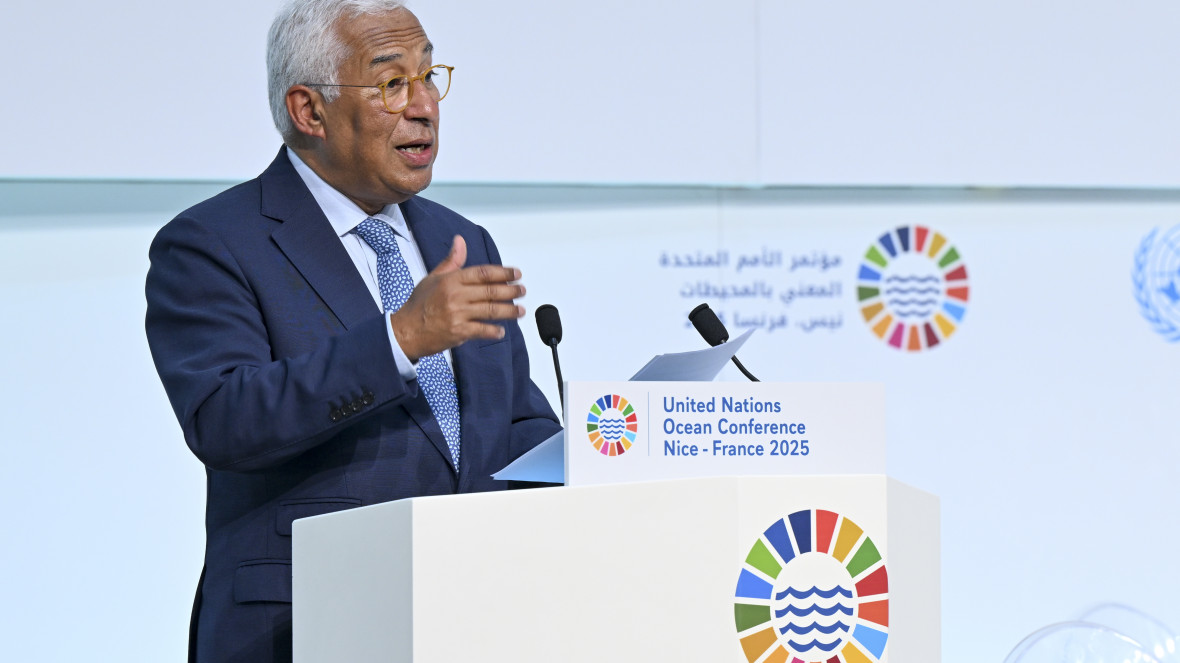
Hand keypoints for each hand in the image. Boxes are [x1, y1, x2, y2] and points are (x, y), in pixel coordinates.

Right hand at [389, 235, 525, 360]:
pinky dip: (494, 331)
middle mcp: (455, 296)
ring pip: (491, 310)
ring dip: (509, 311)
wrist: (405, 331)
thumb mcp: (433, 278)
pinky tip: (501, 331)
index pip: (482, 273)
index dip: (503, 272)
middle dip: (511, 291)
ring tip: (520, 310)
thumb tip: (460, 241)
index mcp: (451, 280)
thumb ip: (452, 261)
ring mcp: (458, 314)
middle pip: (491, 291)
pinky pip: (482, 330)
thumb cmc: (419, 305)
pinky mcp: (458, 332)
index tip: (516, 273)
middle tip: (522, 290)